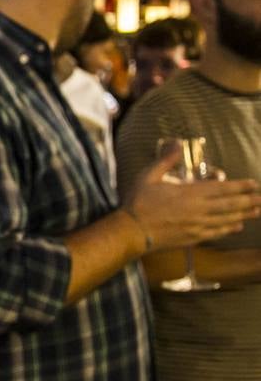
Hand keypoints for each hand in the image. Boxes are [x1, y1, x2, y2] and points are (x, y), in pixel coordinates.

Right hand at [128, 149, 260, 251]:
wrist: (132, 230)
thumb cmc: (139, 201)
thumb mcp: (149, 176)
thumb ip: (166, 161)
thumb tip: (178, 143)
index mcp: (189, 193)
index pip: (221, 188)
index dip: (240, 186)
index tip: (254, 184)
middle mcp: (198, 209)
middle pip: (230, 205)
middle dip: (249, 201)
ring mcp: (197, 225)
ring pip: (227, 219)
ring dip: (244, 214)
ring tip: (257, 211)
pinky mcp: (193, 237)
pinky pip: (216, 232)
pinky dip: (229, 229)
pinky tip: (237, 226)